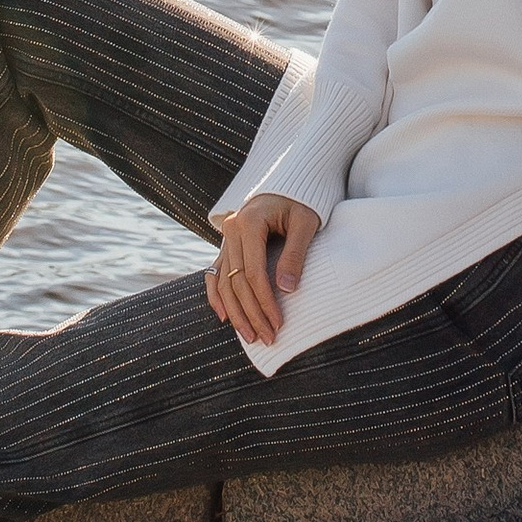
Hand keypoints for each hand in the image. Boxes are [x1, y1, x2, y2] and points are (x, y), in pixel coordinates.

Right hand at [206, 194, 319, 348]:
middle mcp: (231, 229)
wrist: (290, 184)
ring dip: (235, 312)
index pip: (253, 272)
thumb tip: (287, 290)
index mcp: (249, 222)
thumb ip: (295, 254)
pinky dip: (216, 295)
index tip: (278, 323)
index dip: (265, 301)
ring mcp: (226, 237)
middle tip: (267, 338)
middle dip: (252, 313)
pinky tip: (224, 316)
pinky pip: (215, 273)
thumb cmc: (302, 202)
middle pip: (237, 281)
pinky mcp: (227, 244)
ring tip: (250, 336)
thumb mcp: (305, 223)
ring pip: (224, 281)